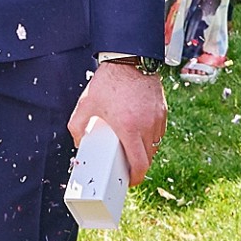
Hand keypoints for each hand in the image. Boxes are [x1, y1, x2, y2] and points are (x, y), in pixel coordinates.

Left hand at [67, 62, 167, 185]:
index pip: (139, 164)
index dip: (135, 178)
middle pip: (148, 158)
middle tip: (126, 167)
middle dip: (138, 166)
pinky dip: (150, 136)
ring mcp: (157, 118)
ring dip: (145, 151)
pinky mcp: (163, 110)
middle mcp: (147, 126)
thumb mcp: (86, 104)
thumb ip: (77, 125)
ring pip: (155, 145)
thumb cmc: (108, 81)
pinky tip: (138, 132)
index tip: (129, 181)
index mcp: (129, 128)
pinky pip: (159, 131)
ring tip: (131, 148)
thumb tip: (78, 142)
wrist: (129, 59)